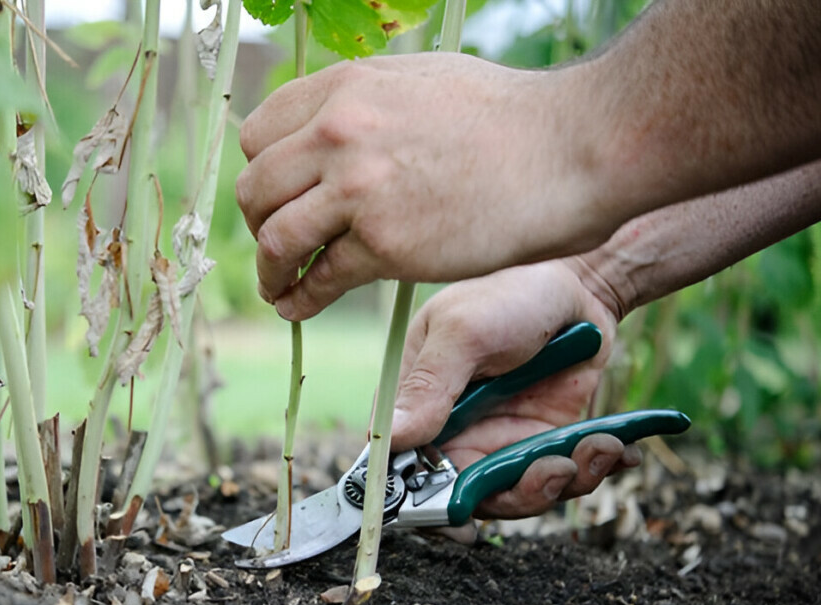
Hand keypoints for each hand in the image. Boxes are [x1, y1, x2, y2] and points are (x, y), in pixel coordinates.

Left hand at [236, 53, 609, 320]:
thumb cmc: (506, 117)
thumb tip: (330, 127)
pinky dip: (301, 300)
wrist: (566, 148)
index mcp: (344, 89)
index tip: (275, 197)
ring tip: (278, 288)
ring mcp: (358, 189)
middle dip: (257, 224)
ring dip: (270, 271)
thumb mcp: (419, 81)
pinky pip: (320, 279)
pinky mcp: (384, 243)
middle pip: (255, 190)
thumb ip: (364, 104)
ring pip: (274, 239)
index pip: (259, 134)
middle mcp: (338, 133)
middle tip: (275, 246)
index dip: (263, 172)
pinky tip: (299, 308)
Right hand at [391, 258, 636, 528]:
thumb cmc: (509, 293)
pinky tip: (617, 447)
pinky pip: (560, 478)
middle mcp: (450, 432)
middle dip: (515, 495)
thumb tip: (393, 438)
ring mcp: (497, 441)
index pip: (399, 470)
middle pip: (465, 497)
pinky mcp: (540, 444)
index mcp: (414, 404)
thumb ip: (428, 385)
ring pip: (517, 496)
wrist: (579, 286)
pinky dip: (591, 470)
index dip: (422, 503)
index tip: (459, 512)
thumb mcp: (463, 332)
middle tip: (556, 471)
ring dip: (562, 483)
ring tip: (597, 448)